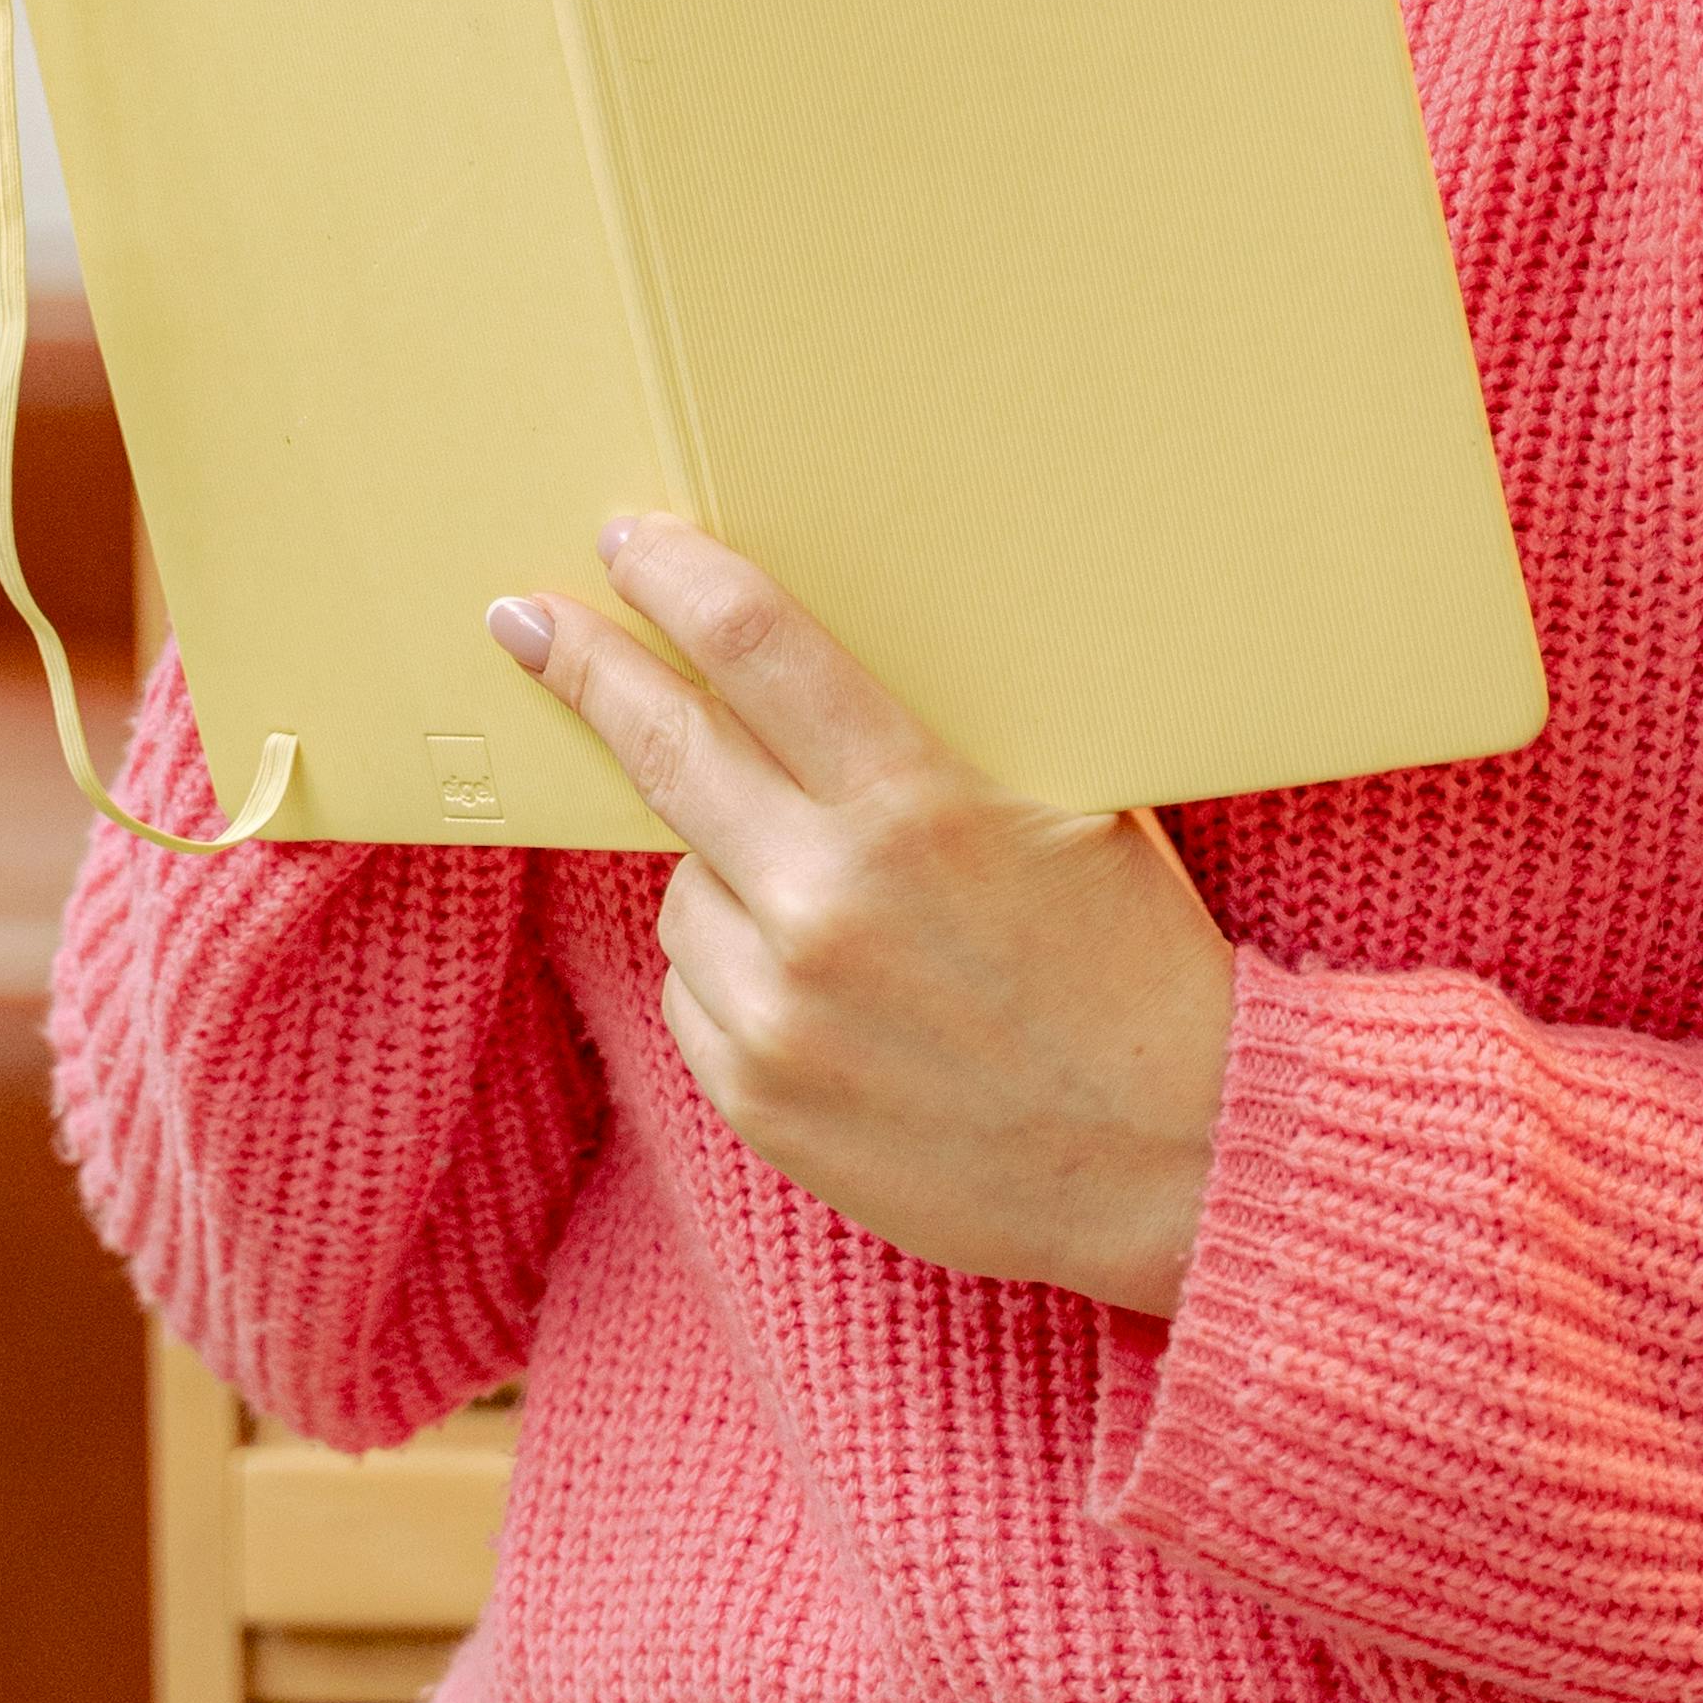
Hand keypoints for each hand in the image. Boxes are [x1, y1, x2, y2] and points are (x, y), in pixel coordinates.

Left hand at [488, 515, 1234, 1314]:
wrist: (1177, 1163)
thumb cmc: (1139, 969)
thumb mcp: (1075, 811)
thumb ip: (943, 745)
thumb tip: (820, 671)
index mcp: (919, 808)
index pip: (759, 649)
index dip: (678, 580)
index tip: (626, 538)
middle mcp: (829, 905)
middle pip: (667, 749)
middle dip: (588, 669)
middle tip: (525, 622)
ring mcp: (782, 1012)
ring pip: (682, 887)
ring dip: (724, 866)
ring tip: (840, 907)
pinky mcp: (758, 1098)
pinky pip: (695, 990)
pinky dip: (736, 969)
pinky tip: (829, 990)